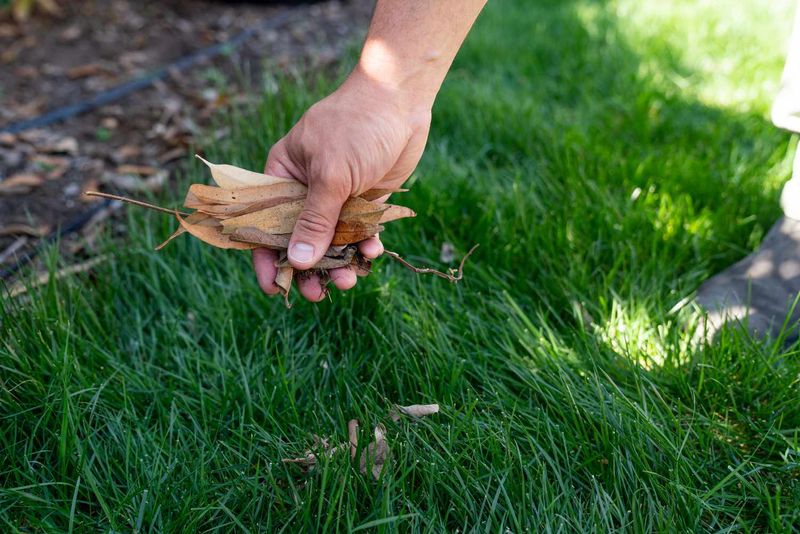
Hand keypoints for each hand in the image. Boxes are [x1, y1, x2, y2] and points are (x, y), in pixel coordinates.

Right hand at [253, 68, 431, 301]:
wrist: (402, 100)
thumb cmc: (357, 126)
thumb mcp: (332, 174)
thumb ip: (316, 220)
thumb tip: (297, 263)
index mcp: (282, 177)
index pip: (265, 224)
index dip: (266, 259)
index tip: (274, 289)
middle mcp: (305, 190)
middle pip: (299, 241)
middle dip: (309, 270)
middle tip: (319, 295)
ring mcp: (336, 196)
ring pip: (331, 242)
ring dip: (339, 265)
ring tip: (350, 281)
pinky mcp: (364, 200)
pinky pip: (359, 233)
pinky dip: (364, 246)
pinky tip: (373, 252)